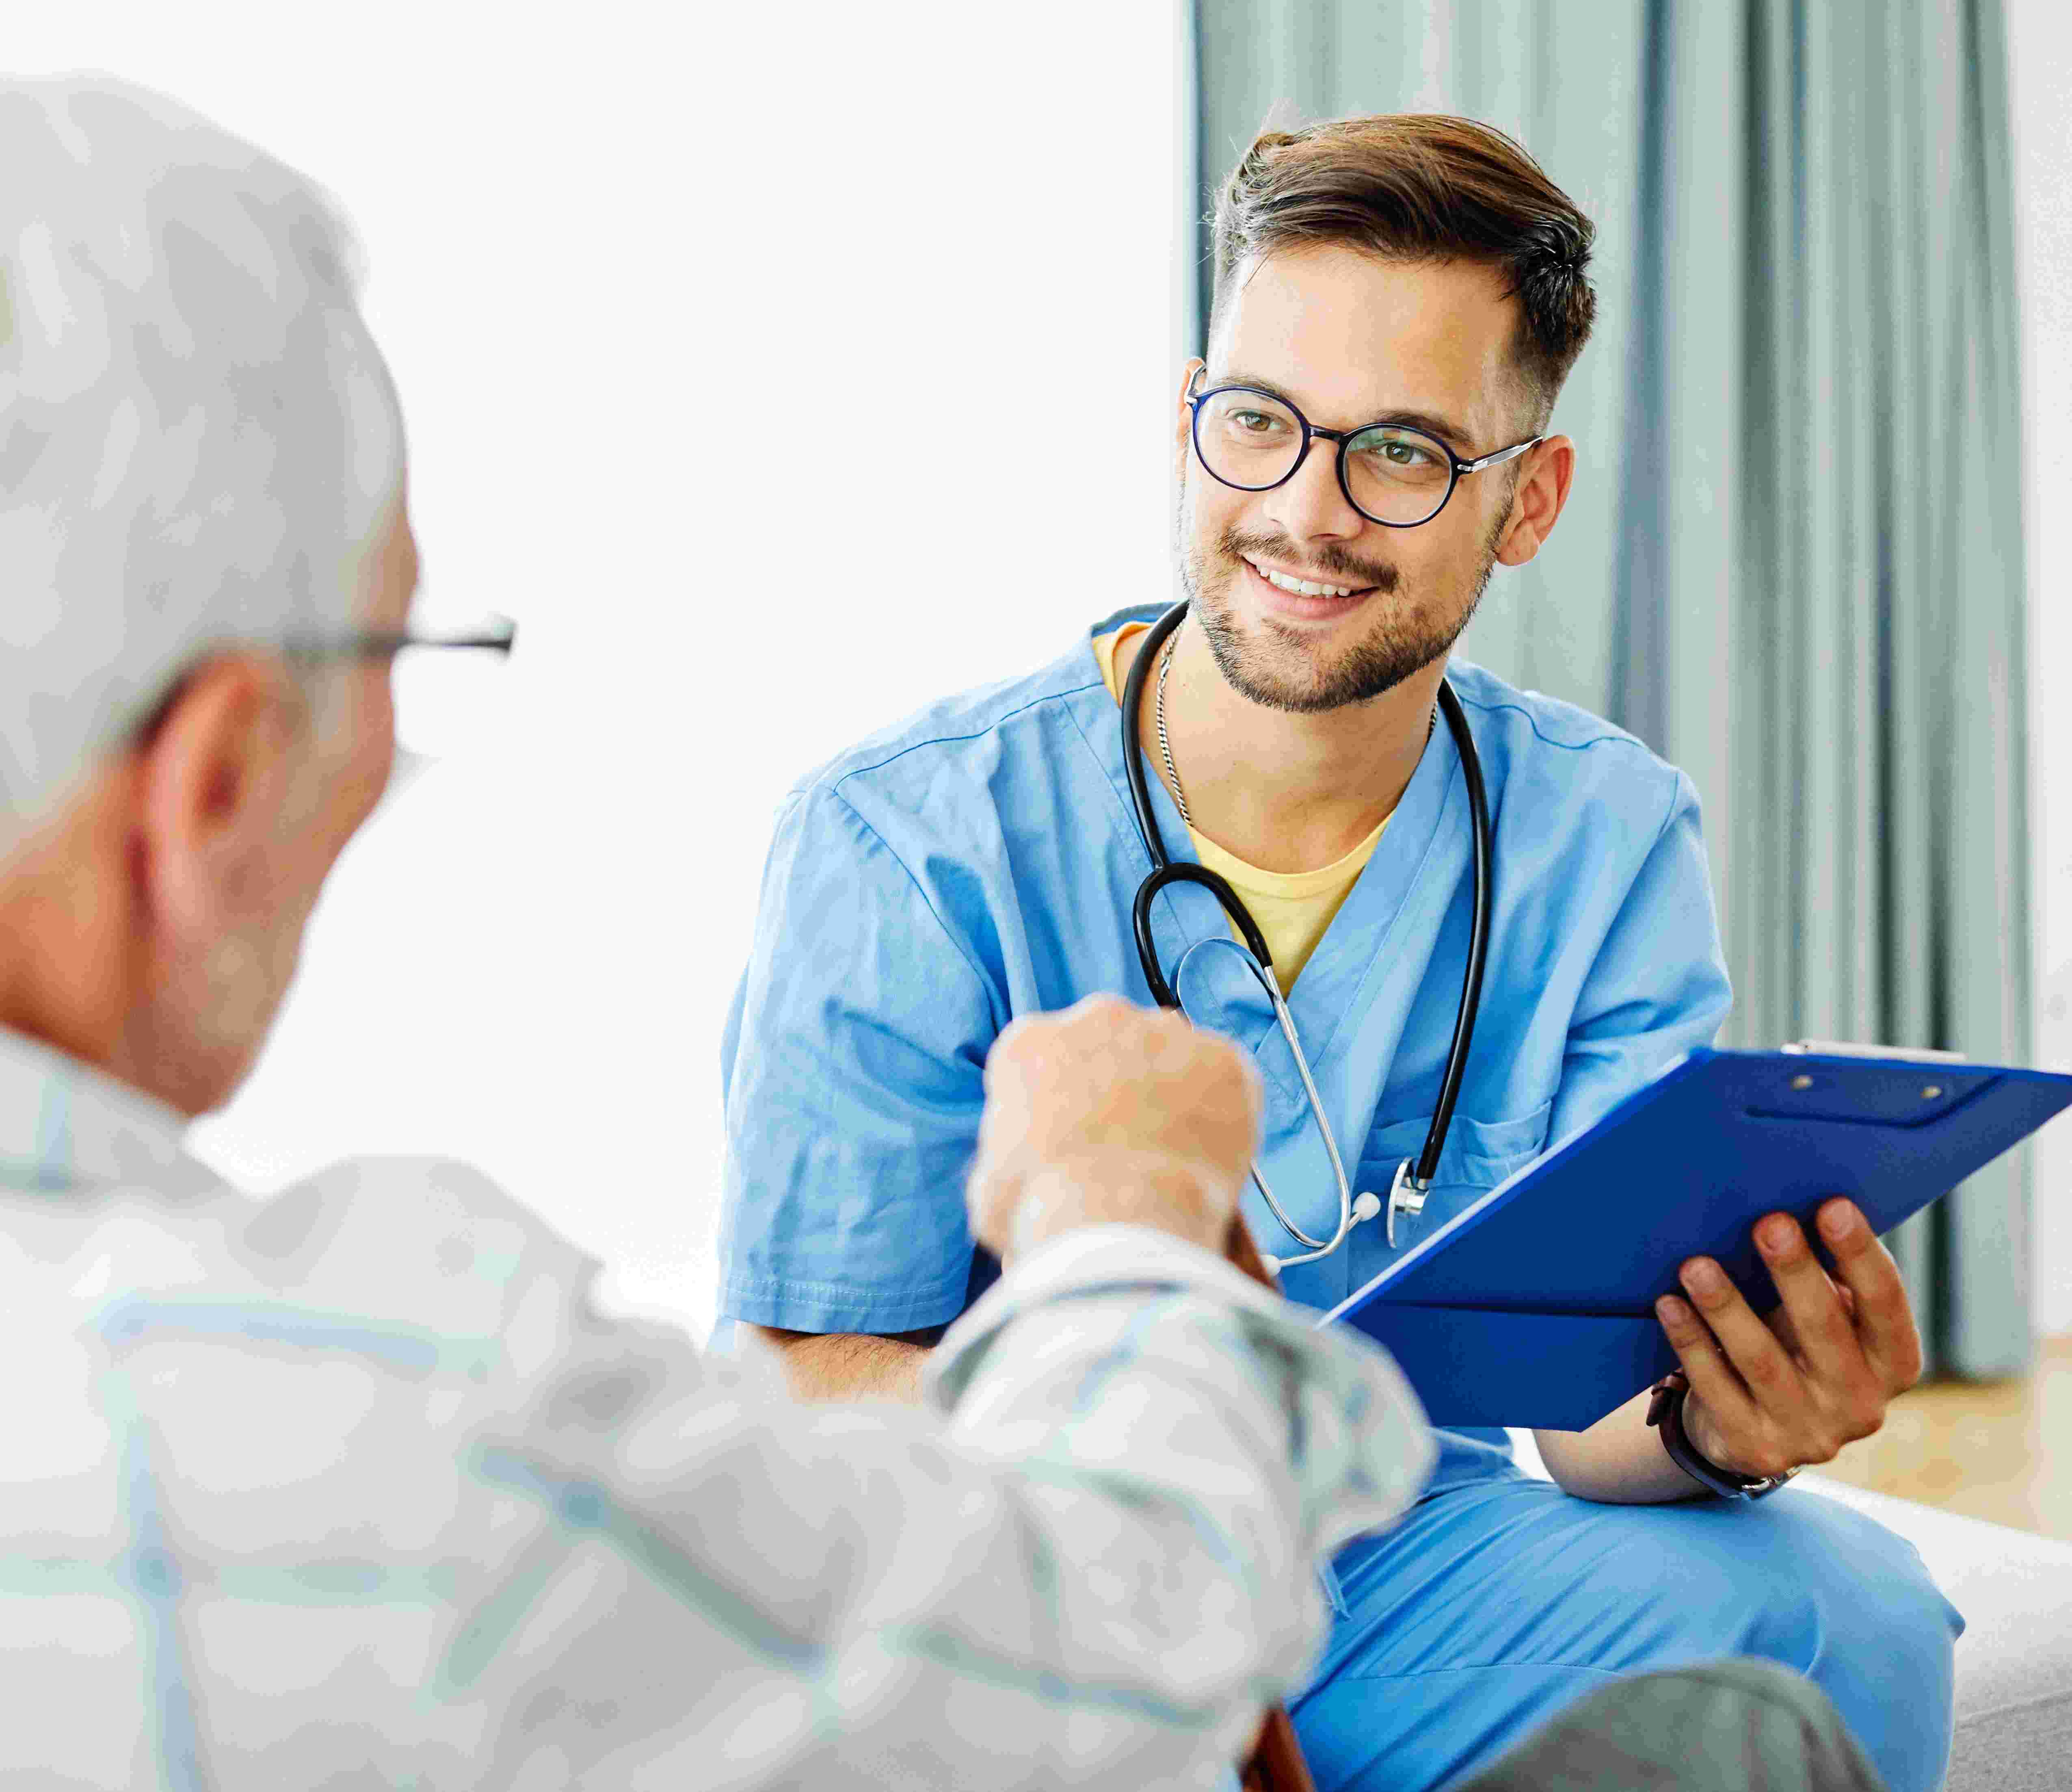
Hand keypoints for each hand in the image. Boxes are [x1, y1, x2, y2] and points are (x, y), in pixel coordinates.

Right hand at [966, 995, 1261, 1262]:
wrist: (1118, 1227)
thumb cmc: (1047, 1215)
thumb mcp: (993, 1186)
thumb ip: (1011, 1156)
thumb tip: (1026, 1172)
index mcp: (1030, 1043)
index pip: (1049, 1057)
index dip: (1066, 1099)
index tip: (1079, 1132)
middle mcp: (1097, 1017)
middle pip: (1113, 1042)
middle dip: (1121, 1082)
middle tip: (1130, 1139)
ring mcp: (1165, 1033)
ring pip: (1173, 1053)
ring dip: (1175, 1090)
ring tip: (1174, 1151)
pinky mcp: (1222, 1058)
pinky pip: (1228, 1077)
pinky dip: (1226, 1109)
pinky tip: (1210, 1152)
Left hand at [1653, 1198, 1923, 1480]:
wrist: (1754, 1428)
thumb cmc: (1795, 1347)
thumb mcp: (1824, 1320)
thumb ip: (1826, 1279)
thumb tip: (1795, 1206)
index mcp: (1892, 1364)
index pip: (1885, 1307)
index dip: (1862, 1257)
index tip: (1833, 1205)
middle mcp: (1861, 1405)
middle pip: (1824, 1330)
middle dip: (1795, 1273)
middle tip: (1768, 1223)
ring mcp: (1809, 1434)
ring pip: (1762, 1362)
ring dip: (1727, 1308)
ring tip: (1696, 1265)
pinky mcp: (1756, 1448)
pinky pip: (1716, 1388)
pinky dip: (1691, 1343)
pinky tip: (1669, 1305)